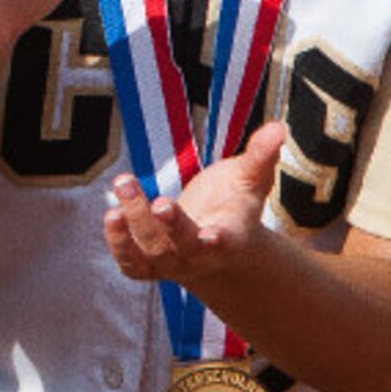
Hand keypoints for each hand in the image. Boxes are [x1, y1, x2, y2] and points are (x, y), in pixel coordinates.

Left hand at [102, 121, 285, 288]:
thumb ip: (261, 155)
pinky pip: (129, 261)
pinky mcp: (145, 264)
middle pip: (182, 246)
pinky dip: (118, 242)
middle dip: (170, 226)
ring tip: (125, 184)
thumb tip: (278, 127)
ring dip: (135, 221)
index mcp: (227, 238)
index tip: (210, 235)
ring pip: (150, 250)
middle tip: (158, 203)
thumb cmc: (235, 204)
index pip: (222, 243)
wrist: (212, 240)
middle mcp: (197, 256)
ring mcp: (169, 262)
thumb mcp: (250, 179)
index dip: (215, 240)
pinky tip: (112, 214)